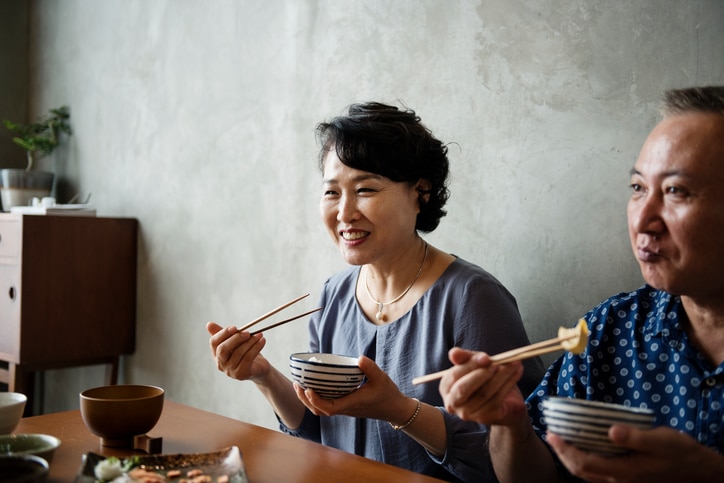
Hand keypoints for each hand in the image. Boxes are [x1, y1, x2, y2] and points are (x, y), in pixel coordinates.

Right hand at [206, 321, 269, 380]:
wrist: (260, 368)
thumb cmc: (246, 352)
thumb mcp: (236, 342)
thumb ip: (224, 333)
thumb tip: (209, 324)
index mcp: (216, 355)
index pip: (213, 343)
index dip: (223, 334)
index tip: (235, 327)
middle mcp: (221, 364)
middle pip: (223, 349)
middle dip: (235, 338)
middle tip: (247, 332)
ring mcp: (230, 371)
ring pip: (238, 352)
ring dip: (250, 341)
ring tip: (259, 334)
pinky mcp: (242, 374)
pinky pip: (248, 358)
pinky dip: (256, 347)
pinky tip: (262, 340)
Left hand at [293, 355, 410, 422]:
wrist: (395, 408)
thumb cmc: (388, 394)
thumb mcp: (381, 378)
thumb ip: (370, 368)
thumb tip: (359, 358)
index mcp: (351, 404)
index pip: (328, 408)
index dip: (315, 401)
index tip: (308, 389)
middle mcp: (345, 408)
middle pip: (319, 410)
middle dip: (305, 399)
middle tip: (297, 383)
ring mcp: (345, 408)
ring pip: (321, 409)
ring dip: (309, 400)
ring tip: (301, 385)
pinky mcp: (346, 406)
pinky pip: (327, 405)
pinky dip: (317, 398)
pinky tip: (316, 386)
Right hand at [439, 347, 526, 425]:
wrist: (504, 401)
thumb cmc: (485, 379)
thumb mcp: (475, 364)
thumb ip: (465, 357)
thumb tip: (453, 353)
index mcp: (446, 387)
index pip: (454, 375)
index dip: (469, 365)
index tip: (485, 357)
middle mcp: (453, 403)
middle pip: (463, 389)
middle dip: (481, 374)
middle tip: (498, 363)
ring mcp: (468, 413)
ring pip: (484, 393)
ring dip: (501, 376)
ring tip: (514, 363)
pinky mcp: (485, 418)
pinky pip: (497, 399)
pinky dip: (509, 383)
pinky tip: (517, 372)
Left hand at [548, 425, 723, 482]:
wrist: (698, 472)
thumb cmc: (680, 453)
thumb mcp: (661, 440)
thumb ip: (635, 437)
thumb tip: (611, 430)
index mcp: (624, 471)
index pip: (584, 463)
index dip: (565, 450)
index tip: (552, 434)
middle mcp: (619, 480)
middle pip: (581, 471)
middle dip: (562, 454)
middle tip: (551, 434)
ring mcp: (622, 482)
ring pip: (587, 475)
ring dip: (570, 459)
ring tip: (560, 440)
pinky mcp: (626, 479)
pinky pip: (597, 474)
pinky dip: (583, 462)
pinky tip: (582, 448)